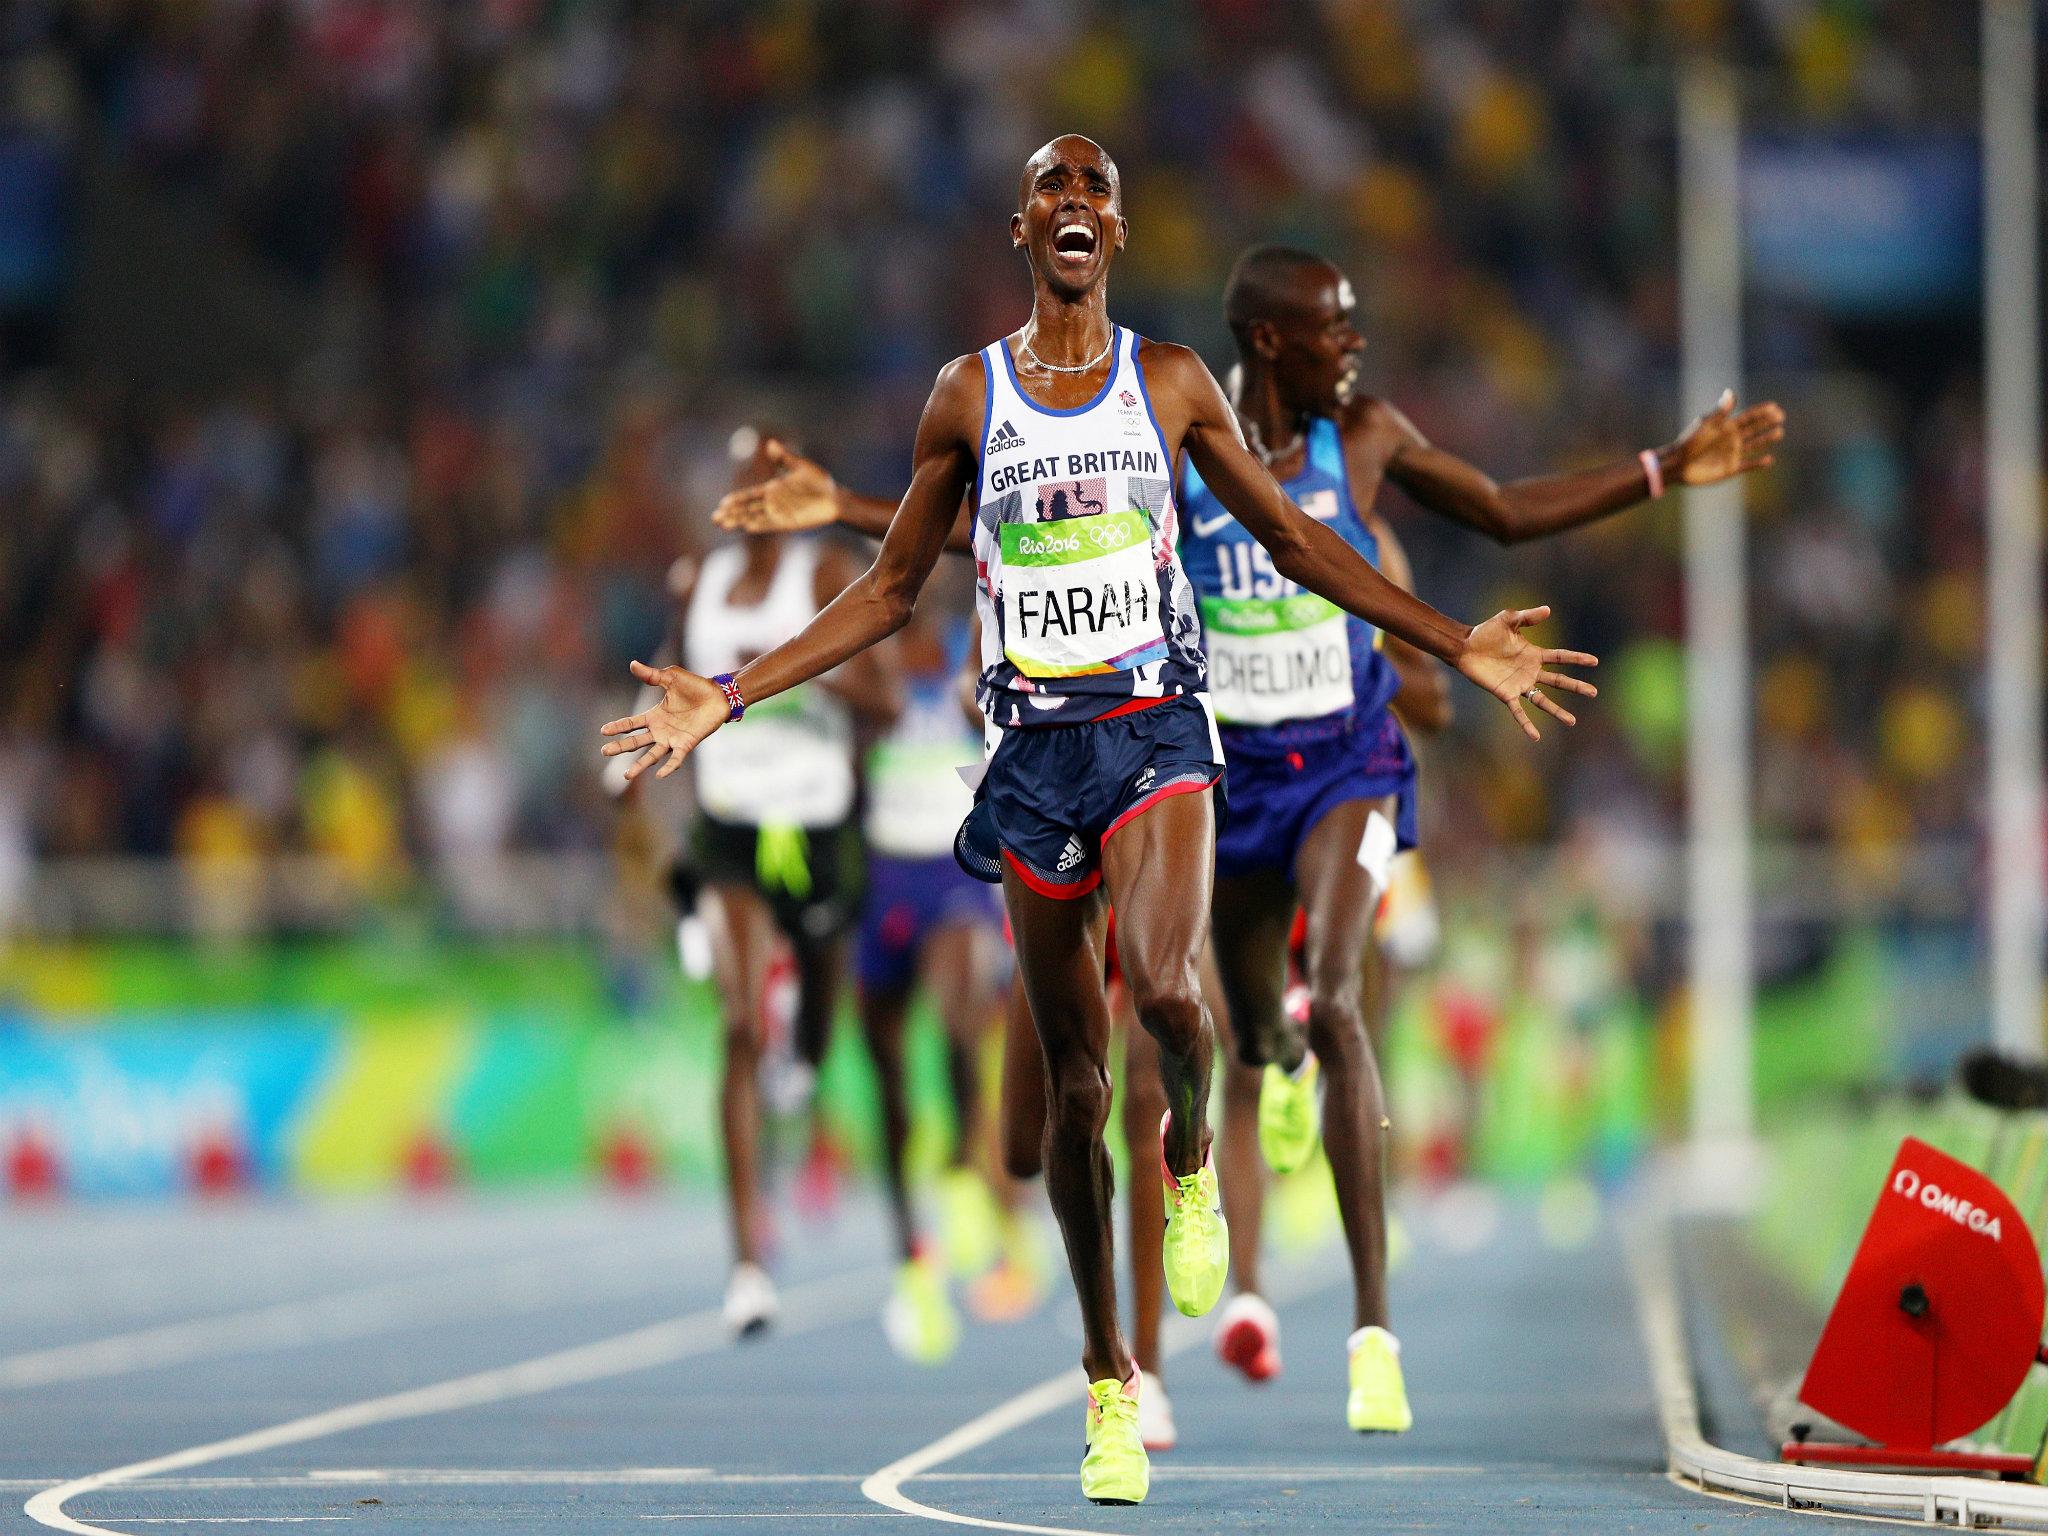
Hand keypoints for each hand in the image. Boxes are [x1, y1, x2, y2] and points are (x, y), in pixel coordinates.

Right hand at [599, 661, 729, 781]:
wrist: (719, 695)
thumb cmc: (696, 686)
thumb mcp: (670, 678)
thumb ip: (652, 675)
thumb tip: (632, 664)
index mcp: (655, 715)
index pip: (632, 723)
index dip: (618, 727)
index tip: (603, 731)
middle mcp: (661, 730)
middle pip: (637, 742)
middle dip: (621, 747)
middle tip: (604, 752)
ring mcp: (673, 739)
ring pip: (652, 755)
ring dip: (640, 765)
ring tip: (627, 775)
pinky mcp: (687, 744)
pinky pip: (676, 758)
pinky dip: (669, 767)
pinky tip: (659, 775)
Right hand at [711, 439, 839, 532]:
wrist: (836, 499)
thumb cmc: (820, 482)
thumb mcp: (802, 467)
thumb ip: (785, 458)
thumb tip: (770, 442)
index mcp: (772, 489)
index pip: (749, 495)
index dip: (736, 500)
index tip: (722, 503)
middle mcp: (772, 503)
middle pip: (747, 509)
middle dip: (731, 513)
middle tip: (714, 518)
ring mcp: (780, 514)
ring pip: (755, 518)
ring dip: (740, 522)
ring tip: (724, 525)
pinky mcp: (789, 523)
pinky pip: (771, 525)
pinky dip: (759, 526)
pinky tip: (747, 527)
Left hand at [1454, 606, 1597, 740]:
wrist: (1465, 647)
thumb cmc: (1485, 632)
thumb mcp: (1508, 619)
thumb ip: (1527, 616)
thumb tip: (1548, 610)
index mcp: (1534, 654)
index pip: (1561, 657)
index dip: (1577, 658)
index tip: (1594, 661)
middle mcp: (1530, 671)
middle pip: (1558, 681)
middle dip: (1576, 686)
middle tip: (1594, 692)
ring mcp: (1519, 684)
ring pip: (1543, 700)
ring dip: (1557, 711)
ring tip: (1572, 721)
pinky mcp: (1506, 694)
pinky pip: (1519, 712)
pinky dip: (1527, 724)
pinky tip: (1536, 737)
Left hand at [1665, 389, 1784, 486]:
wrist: (1677, 465)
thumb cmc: (1689, 443)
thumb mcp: (1706, 425)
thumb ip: (1721, 412)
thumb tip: (1731, 392)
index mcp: (1725, 427)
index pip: (1748, 417)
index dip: (1760, 412)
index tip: (1774, 406)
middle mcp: (1731, 440)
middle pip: (1754, 429)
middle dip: (1767, 422)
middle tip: (1781, 416)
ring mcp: (1731, 454)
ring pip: (1754, 445)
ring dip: (1766, 439)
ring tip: (1779, 432)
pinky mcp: (1730, 469)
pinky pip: (1747, 465)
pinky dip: (1758, 464)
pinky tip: (1769, 460)